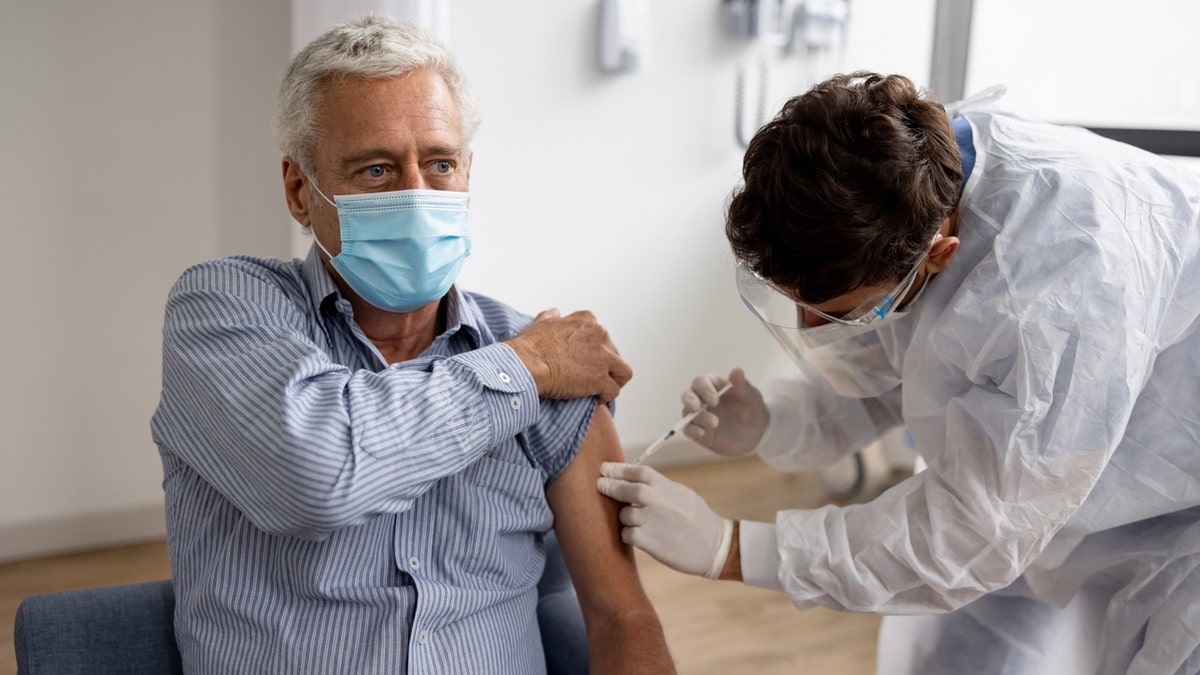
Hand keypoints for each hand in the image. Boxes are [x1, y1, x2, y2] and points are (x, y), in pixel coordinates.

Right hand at [506, 309, 632, 402]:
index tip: (587, 360)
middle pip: (614, 353)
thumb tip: (555, 313)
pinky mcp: (601, 379)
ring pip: (623, 372)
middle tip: (591, 377)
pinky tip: (597, 399)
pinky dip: (607, 396)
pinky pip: (614, 390)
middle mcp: (600, 335)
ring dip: (614, 381)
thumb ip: (552, 317)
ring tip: (602, 390)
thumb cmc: (531, 345)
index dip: (596, 350)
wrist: (528, 363)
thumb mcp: (542, 323)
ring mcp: (603, 357)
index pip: (602, 335)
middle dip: (605, 366)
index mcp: (587, 321)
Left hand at [597, 462, 729, 577]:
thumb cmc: (698, 520)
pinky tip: (634, 535)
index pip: (640, 471)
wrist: (715, 547)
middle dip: (611, 485)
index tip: (605, 468)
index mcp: (670, 488)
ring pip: (626, 514)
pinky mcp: (653, 543)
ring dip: (623, 516)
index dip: (619, 468)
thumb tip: (633, 480)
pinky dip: (627, 534)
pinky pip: (628, 534)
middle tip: (600, 485)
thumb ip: (660, 487)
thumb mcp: (683, 495)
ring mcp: (657, 522)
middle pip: (629, 489)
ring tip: (631, 519)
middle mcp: (663, 502)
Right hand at [681, 368, 767, 456]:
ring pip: (687, 413)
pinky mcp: (697, 430)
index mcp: (712, 385)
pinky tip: (702, 433)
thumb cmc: (751, 409)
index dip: (704, 389)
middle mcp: (701, 398)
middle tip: (696, 406)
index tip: (715, 400)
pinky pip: (688, 429)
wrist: (755, 432)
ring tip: (714, 423)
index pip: (700, 382)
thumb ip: (742, 385)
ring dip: (697, 417)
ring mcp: (698, 415)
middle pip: (687, 394)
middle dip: (689, 400)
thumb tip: (737, 370)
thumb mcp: (751, 397)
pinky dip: (692, 430)